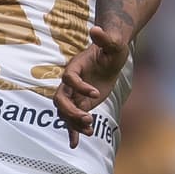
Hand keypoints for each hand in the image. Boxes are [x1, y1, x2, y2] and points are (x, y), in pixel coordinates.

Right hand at [55, 26, 129, 147]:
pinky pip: (72, 119)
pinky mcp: (81, 103)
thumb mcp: (113, 43)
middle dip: (72, 111)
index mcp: (75, 67)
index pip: (69, 79)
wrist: (111, 57)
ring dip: (74, 123)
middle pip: (60, 99)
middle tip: (88, 118)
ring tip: (90, 130)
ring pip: (65, 112)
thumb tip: (96, 29)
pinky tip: (75, 144)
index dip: (80, 87)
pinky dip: (73, 131)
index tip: (96, 93)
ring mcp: (74, 94)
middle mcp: (70, 82)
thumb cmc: (112, 47)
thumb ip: (105, 38)